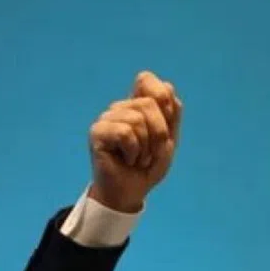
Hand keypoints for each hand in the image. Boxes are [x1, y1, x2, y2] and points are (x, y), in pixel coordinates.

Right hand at [87, 70, 182, 212]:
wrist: (133, 191)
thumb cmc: (149, 165)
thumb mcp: (169, 139)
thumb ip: (172, 113)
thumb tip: (167, 86)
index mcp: (137, 105)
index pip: (146, 79)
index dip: (161, 100)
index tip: (165, 125)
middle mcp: (120, 107)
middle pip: (149, 104)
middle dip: (159, 134)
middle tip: (150, 152)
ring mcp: (107, 119)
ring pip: (137, 120)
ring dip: (146, 147)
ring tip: (138, 158)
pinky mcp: (97, 132)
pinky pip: (125, 133)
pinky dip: (133, 151)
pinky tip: (127, 160)